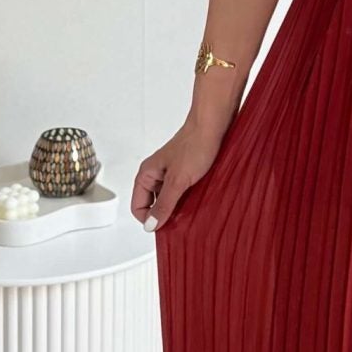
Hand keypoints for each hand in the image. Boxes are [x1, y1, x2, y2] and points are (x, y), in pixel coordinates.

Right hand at [131, 115, 228, 229]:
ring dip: (178, 206)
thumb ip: (164, 204)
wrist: (214, 125)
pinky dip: (187, 198)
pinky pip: (181, 192)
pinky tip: (198, 198)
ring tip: (192, 205)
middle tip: (181, 218)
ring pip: (168, 199)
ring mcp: (170, 173)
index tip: (166, 226)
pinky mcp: (184, 172)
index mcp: (146, 174)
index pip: (138, 207)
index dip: (150, 219)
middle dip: (165, 214)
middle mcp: (155, 174)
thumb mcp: (178, 181)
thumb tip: (151, 224)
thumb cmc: (195, 144)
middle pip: (153, 204)